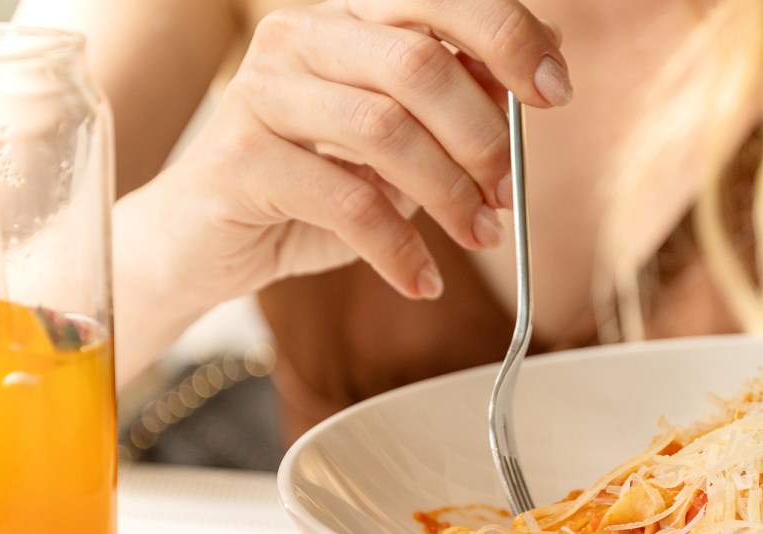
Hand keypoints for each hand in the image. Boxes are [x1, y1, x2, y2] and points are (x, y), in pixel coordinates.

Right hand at [140, 0, 570, 305]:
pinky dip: (400, 249)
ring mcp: (262, 93)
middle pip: (417, 62)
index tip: (556, 92)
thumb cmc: (310, 192)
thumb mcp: (395, 149)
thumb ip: (453, 108)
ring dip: (449, 194)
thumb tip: (536, 77)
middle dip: (482, 136)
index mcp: (346, 23)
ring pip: (384, 129)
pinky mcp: (240, 159)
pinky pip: (346, 202)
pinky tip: (422, 279)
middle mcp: (299, 39)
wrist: (207, 243)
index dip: (507, 36)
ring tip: (480, 236)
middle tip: (508, 193)